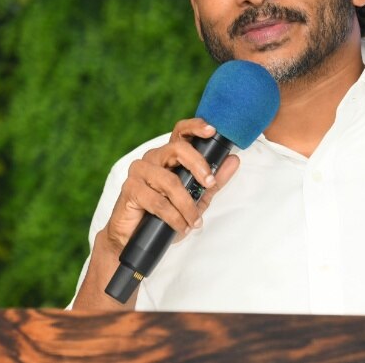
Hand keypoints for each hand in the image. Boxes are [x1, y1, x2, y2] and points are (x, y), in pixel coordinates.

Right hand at [101, 118, 240, 254]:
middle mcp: (153, 158)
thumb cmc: (165, 215)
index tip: (212, 131)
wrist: (134, 237)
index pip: (181, 132)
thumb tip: (234, 160)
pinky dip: (174, 217)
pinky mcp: (130, 189)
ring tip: (194, 221)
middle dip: (198, 165)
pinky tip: (181, 227)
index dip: (195, 126)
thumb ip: (214, 181)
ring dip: (187, 205)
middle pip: (177, 149)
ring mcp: (139, 172)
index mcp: (168, 156)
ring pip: (170, 181)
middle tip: (210, 183)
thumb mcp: (196, 198)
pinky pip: (158, 201)